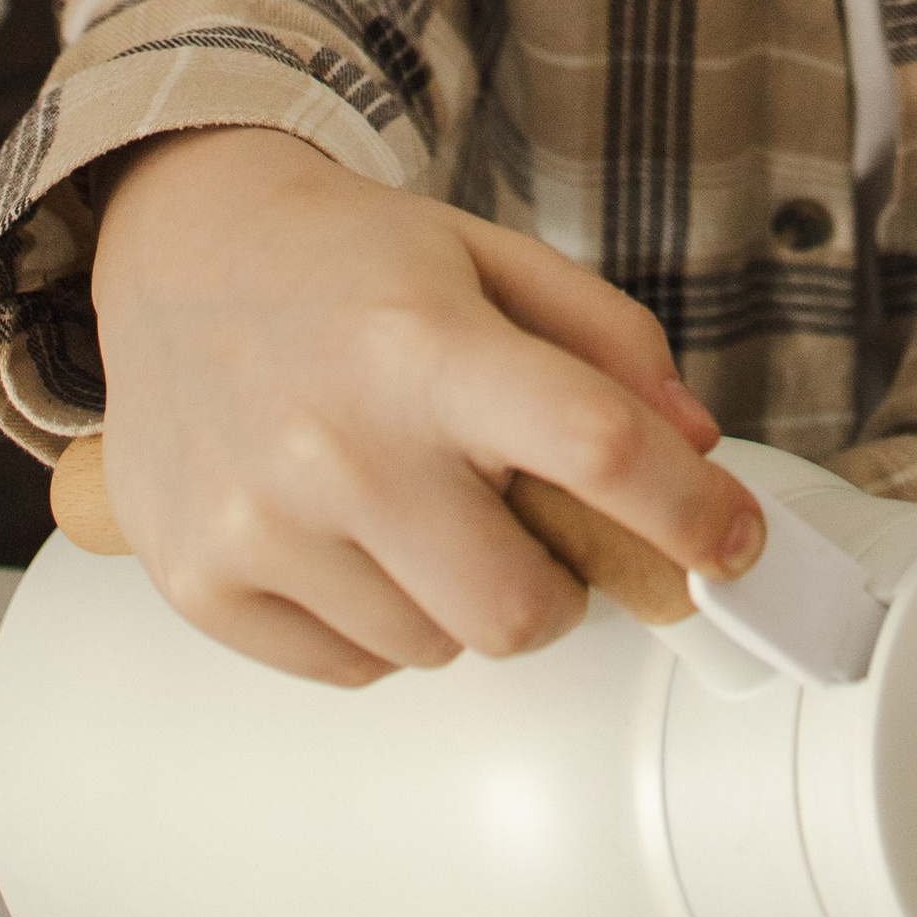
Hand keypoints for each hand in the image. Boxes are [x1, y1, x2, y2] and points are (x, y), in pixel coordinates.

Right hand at [87, 127, 765, 687]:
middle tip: (538, 529)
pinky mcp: (203, 583)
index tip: (734, 542)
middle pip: (520, 606)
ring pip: (437, 649)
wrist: (183, 246)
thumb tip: (694, 448)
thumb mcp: (493, 259)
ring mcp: (261, 523)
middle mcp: (338, 441)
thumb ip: (608, 342)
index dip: (691, 510)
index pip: (595, 446)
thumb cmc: (348, 259)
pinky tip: (349, 533)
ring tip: (417, 503)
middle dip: (560, 585)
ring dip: (459, 598)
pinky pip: (351, 670)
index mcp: (424, 342)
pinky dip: (378, 623)